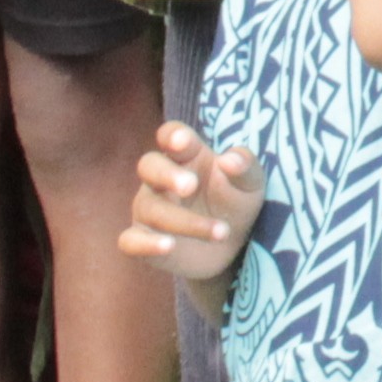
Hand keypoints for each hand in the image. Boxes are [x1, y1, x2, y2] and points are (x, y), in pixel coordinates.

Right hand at [119, 123, 264, 285]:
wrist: (229, 246)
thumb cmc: (235, 202)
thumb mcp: (250, 183)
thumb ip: (244, 166)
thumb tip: (230, 160)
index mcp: (187, 155)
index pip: (171, 135)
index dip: (172, 135)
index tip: (182, 141)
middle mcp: (161, 179)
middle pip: (149, 165)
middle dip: (167, 174)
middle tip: (191, 185)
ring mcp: (149, 208)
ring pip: (152, 209)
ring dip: (186, 221)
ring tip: (221, 232)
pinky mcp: (143, 239)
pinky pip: (130, 241)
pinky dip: (145, 244)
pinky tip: (168, 245)